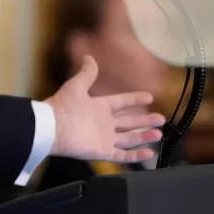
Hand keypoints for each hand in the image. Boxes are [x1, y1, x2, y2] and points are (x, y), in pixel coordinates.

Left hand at [45, 55, 164, 162]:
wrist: (52, 128)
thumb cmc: (62, 106)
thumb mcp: (76, 85)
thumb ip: (86, 73)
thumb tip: (89, 57)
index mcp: (98, 106)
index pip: (121, 102)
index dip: (134, 99)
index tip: (149, 97)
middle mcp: (103, 123)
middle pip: (129, 122)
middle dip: (145, 120)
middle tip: (161, 119)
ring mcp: (104, 138)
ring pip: (129, 138)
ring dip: (144, 136)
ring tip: (159, 133)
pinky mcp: (102, 152)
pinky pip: (122, 155)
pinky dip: (136, 156)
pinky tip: (149, 152)